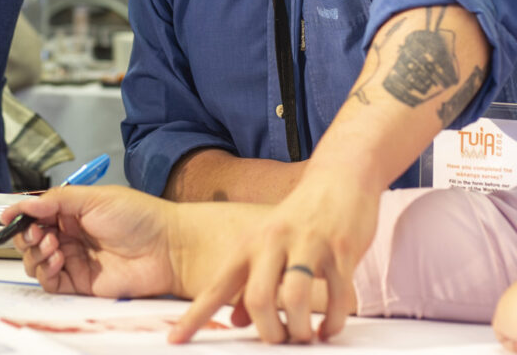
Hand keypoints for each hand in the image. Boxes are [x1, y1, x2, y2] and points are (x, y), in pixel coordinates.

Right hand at [4, 185, 180, 298]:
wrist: (168, 247)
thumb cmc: (139, 216)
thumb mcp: (95, 198)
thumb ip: (57, 201)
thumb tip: (25, 204)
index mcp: (73, 210)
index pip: (37, 213)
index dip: (21, 215)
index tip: (8, 216)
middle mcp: (71, 234)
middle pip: (32, 238)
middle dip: (27, 235)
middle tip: (38, 231)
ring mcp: (75, 259)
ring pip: (37, 261)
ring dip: (36, 253)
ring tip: (52, 245)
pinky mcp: (81, 284)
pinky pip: (51, 282)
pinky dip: (45, 272)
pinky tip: (56, 260)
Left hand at [170, 169, 369, 344]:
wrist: (339, 178)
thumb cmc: (299, 219)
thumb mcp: (266, 243)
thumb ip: (250, 281)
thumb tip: (236, 321)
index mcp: (250, 243)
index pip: (217, 286)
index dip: (195, 316)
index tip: (175, 340)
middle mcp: (274, 241)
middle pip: (258, 298)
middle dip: (269, 332)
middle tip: (279, 340)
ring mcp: (308, 244)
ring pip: (295, 299)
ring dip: (301, 330)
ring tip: (305, 335)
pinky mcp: (340, 249)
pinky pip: (338, 298)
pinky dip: (333, 323)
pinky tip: (329, 328)